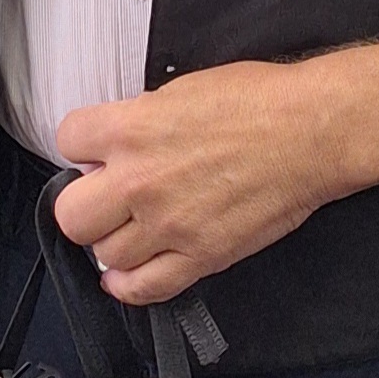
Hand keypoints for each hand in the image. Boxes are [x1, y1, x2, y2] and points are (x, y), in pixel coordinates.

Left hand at [51, 61, 338, 304]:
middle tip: (107, 196)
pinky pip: (143, 288)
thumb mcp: (181, 89)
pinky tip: (129, 272)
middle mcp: (141, 180)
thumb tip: (117, 143)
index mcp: (132, 128)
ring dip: (114, 241)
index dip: (83, 146)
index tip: (96, 152)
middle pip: (72, 214)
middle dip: (85, 203)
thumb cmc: (258, 100)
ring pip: (104, 255)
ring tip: (132, 227)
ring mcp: (169, 224)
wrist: (311, 131)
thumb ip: (139, 119)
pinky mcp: (200, 257)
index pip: (67, 141)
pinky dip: (128, 284)